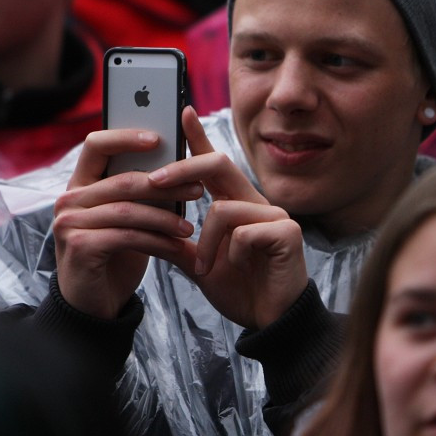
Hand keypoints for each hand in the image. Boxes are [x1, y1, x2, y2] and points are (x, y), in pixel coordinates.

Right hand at [51, 128, 203, 318]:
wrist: (93, 305)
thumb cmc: (114, 257)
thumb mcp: (127, 220)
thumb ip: (139, 194)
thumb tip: (179, 165)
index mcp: (80, 184)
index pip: (97, 144)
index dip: (127, 136)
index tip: (160, 137)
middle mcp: (69, 199)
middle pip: (122, 180)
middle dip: (166, 185)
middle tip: (198, 189)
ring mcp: (69, 223)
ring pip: (128, 210)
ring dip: (165, 218)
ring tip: (191, 227)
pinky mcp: (79, 246)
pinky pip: (126, 236)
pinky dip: (156, 241)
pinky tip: (177, 247)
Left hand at [147, 107, 308, 329]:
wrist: (270, 323)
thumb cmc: (241, 291)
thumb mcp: (201, 264)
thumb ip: (180, 243)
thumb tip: (147, 226)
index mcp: (238, 205)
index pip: (215, 164)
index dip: (199, 138)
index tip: (182, 112)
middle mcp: (258, 203)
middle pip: (221, 165)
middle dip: (183, 168)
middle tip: (152, 182)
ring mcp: (276, 216)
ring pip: (224, 208)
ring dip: (206, 242)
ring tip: (206, 268)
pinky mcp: (288, 233)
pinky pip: (245, 231)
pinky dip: (232, 253)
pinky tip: (239, 268)